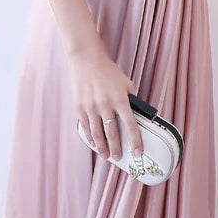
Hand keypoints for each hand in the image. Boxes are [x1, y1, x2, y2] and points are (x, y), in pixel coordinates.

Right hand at [67, 46, 143, 161]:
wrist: (86, 60)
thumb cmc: (109, 71)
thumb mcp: (125, 83)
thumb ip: (131, 99)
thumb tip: (137, 114)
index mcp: (119, 99)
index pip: (130, 125)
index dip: (135, 141)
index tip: (138, 153)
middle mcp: (105, 105)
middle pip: (112, 133)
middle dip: (117, 148)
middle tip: (119, 158)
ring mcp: (90, 107)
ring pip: (97, 134)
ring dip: (103, 148)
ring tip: (107, 156)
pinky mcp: (79, 107)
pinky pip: (86, 127)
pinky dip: (91, 138)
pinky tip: (94, 144)